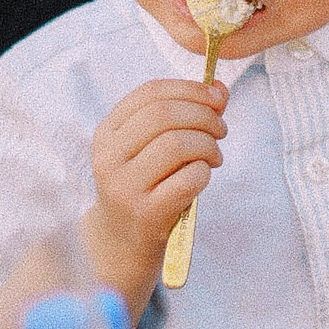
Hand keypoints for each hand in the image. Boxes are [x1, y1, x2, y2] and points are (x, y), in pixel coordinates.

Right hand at [87, 76, 226, 288]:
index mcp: (107, 132)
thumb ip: (184, 113)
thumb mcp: (153, 145)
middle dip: (204, 116)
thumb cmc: (147, 183)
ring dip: (207, 145)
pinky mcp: (145, 213)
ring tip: (213, 156)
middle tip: (221, 130)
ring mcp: (124, 187)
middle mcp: (109, 157)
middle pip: (164, 115)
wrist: (124, 240)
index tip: (218, 98)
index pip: (150, 93)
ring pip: (177, 144)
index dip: (190, 89)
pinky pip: (188, 179)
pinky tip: (203, 177)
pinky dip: (205, 172)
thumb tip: (220, 88)